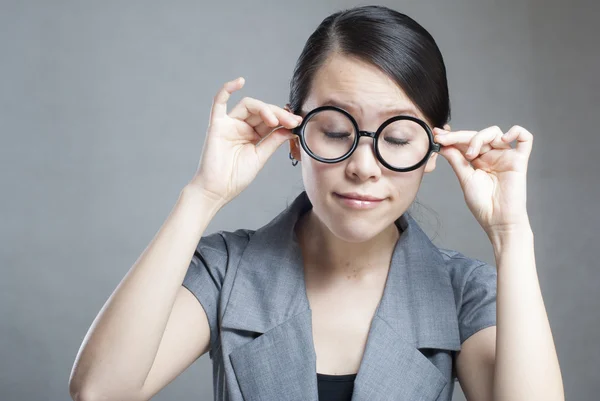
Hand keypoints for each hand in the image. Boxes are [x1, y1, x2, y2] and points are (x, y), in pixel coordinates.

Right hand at [188, 77, 302, 205]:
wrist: (218, 190)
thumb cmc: (236, 177)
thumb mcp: (261, 157)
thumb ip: (274, 141)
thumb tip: (291, 128)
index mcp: (253, 135)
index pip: (270, 120)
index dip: (284, 119)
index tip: (298, 122)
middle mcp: (241, 126)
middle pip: (262, 111)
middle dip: (278, 114)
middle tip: (291, 121)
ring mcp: (229, 124)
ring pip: (248, 106)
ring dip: (264, 109)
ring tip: (274, 120)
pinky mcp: (217, 125)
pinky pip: (219, 102)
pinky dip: (227, 89)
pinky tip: (239, 82)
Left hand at [433, 125, 533, 235]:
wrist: (497, 220)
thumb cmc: (482, 204)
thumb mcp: (465, 178)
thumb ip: (456, 160)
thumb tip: (442, 145)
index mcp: (479, 160)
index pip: (465, 142)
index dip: (452, 137)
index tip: (437, 135)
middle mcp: (492, 155)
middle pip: (477, 135)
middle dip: (458, 136)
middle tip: (444, 140)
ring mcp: (505, 156)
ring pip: (495, 133)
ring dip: (479, 138)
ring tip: (470, 154)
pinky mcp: (519, 160)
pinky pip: (525, 139)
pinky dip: (516, 131)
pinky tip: (503, 138)